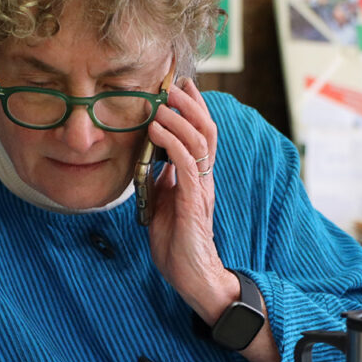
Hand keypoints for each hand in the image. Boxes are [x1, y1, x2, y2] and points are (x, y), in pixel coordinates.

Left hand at [144, 78, 232, 322]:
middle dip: (191, 104)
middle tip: (173, 84)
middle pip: (206, 130)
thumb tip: (155, 161)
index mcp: (198, 178)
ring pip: (199, 142)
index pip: (202, 135)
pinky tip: (156, 130)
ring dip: (179, 117)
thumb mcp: (166, 204)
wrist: (192, 277)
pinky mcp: (193, 203)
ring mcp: (201, 189)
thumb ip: (164, 182)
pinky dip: (172, 142)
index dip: (194, 108)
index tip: (180, 85)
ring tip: (162, 101)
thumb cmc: (178, 244)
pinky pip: (187, 164)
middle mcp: (204, 179)